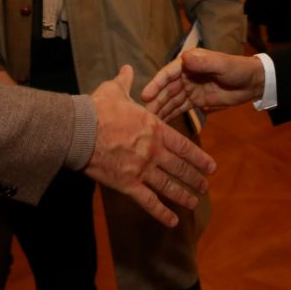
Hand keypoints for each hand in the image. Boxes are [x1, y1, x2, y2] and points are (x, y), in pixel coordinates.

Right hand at [84, 66, 214, 227]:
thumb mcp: (114, 90)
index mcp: (155, 129)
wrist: (79, 131)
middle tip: (205, 186)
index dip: (199, 158)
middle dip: (195, 178)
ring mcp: (142, 170)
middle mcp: (154, 151)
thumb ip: (125, 81)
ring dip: (183, 195)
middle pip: (180, 168)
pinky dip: (161, 212)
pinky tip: (173, 221)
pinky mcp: (127, 184)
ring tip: (194, 202)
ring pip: (168, 186)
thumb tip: (128, 68)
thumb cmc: (97, 109)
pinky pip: (148, 201)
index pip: (184, 146)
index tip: (211, 166)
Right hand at [142, 47, 265, 122]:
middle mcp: (185, 75)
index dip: (156, 84)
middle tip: (142, 115)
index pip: (168, 73)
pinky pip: (179, 108)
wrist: (252, 83)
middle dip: (155, 101)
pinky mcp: (195, 101)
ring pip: (170, 100)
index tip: (146, 95)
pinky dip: (170, 116)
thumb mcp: (222, 64)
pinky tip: (160, 126)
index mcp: (189, 62)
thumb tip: (185, 57)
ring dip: (160, 110)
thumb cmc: (237, 69)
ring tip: (148, 124)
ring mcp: (189, 89)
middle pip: (166, 89)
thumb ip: (204, 62)